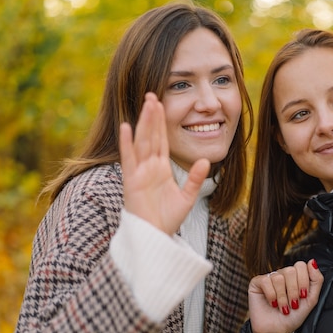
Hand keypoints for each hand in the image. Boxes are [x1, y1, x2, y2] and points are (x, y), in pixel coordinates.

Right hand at [119, 92, 210, 234]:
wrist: (155, 237)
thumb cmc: (167, 219)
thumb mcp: (187, 197)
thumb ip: (196, 179)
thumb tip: (205, 160)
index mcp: (161, 169)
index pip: (161, 140)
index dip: (161, 123)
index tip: (161, 104)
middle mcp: (149, 167)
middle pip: (151, 136)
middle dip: (152, 116)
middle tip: (153, 95)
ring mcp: (139, 173)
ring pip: (142, 142)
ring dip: (144, 123)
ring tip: (147, 104)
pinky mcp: (132, 181)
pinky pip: (129, 159)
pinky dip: (127, 143)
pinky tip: (126, 126)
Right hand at [248, 259, 323, 332]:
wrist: (277, 331)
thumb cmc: (293, 316)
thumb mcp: (311, 300)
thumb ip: (316, 280)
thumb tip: (312, 262)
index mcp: (295, 276)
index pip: (301, 265)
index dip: (303, 282)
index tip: (302, 296)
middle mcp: (282, 274)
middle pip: (291, 270)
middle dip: (293, 291)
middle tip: (292, 304)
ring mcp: (269, 277)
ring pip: (278, 277)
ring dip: (282, 297)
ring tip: (282, 307)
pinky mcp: (256, 283)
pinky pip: (266, 281)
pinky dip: (271, 295)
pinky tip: (271, 303)